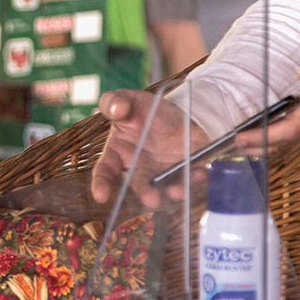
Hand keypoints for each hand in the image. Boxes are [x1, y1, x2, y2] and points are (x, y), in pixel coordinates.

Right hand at [92, 89, 209, 208]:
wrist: (176, 109)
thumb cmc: (145, 109)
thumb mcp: (128, 100)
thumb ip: (114, 102)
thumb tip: (117, 110)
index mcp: (119, 154)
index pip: (105, 171)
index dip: (101, 184)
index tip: (100, 196)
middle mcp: (140, 169)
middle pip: (140, 185)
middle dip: (146, 194)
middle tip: (152, 200)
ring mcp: (163, 172)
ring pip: (166, 188)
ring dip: (172, 193)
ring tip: (177, 192)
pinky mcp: (186, 169)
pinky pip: (192, 177)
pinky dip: (196, 178)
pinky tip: (199, 174)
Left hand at [236, 39, 299, 155]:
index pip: (289, 129)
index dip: (263, 136)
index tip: (242, 138)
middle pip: (286, 140)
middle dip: (259, 145)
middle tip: (233, 145)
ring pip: (292, 139)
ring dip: (268, 143)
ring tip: (245, 143)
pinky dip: (281, 137)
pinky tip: (270, 133)